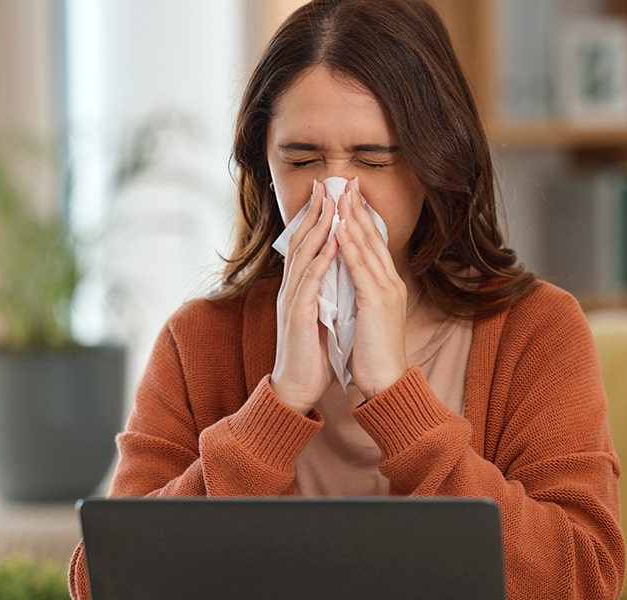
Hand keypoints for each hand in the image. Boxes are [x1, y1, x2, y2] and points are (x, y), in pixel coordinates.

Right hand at [271, 181, 339, 413]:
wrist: (296, 388)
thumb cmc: (310, 355)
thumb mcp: (318, 316)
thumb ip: (323, 293)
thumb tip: (335, 273)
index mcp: (297, 289)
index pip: (305, 245)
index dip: (315, 219)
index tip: (327, 194)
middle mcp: (291, 289)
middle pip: (301, 242)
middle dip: (314, 212)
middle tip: (325, 184)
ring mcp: (293, 300)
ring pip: (304, 255)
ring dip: (318, 228)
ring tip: (330, 203)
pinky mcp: (299, 315)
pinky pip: (310, 281)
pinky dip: (322, 259)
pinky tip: (332, 242)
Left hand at [336, 177, 409, 397]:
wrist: (386, 382)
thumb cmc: (372, 355)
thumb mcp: (368, 317)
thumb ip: (361, 294)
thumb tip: (348, 279)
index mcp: (388, 286)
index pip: (374, 244)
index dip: (361, 218)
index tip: (350, 196)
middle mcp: (390, 282)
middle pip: (373, 237)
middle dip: (358, 208)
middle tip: (347, 182)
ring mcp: (386, 290)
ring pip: (367, 246)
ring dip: (352, 219)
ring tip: (340, 195)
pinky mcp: (376, 301)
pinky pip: (359, 267)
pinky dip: (348, 246)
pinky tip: (337, 229)